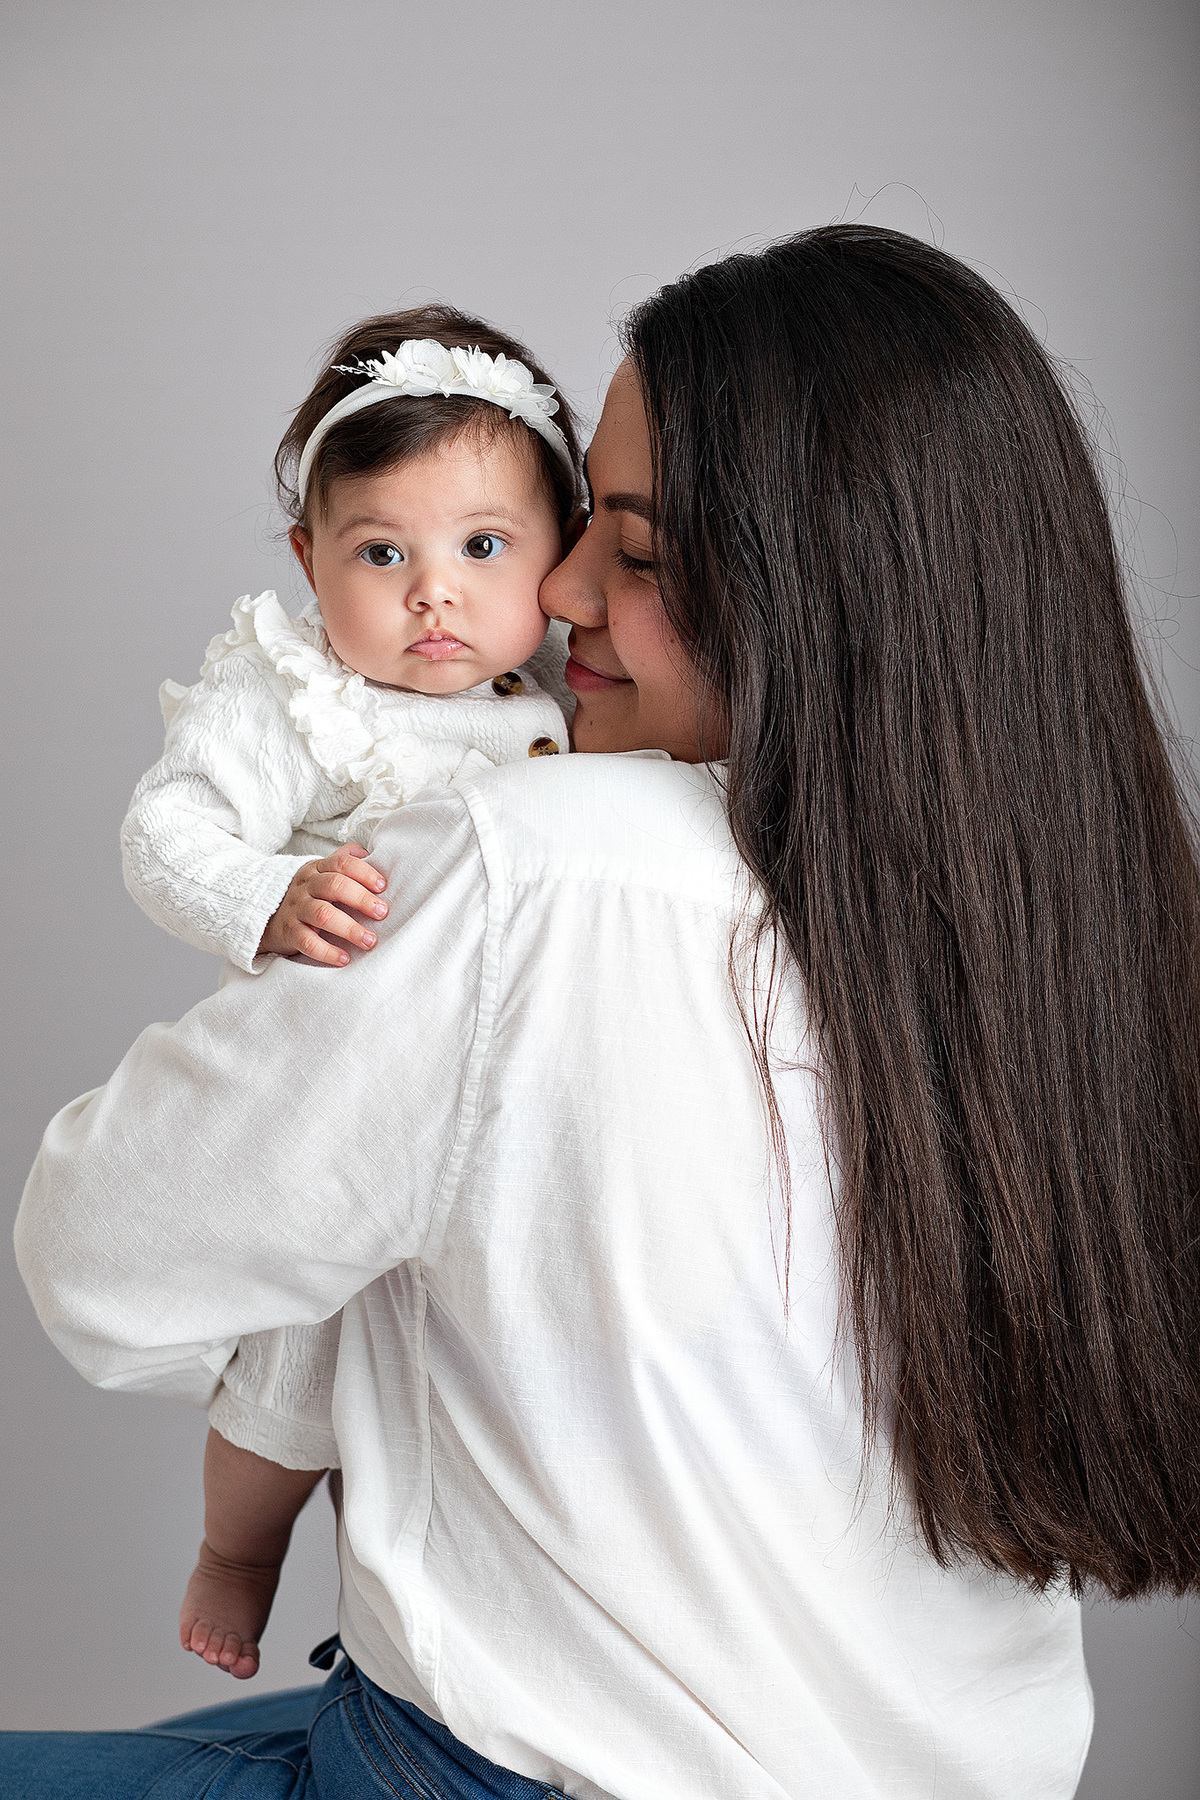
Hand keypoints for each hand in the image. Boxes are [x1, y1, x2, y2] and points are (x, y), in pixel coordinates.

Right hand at [258, 843, 387, 965]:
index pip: (342, 863)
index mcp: (317, 869)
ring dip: (350, 928)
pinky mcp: (289, 932)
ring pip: (323, 914)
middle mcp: (306, 886)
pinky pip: (308, 942)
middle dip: (362, 899)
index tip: (383, 886)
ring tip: (370, 941)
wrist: (265, 915)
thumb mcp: (319, 873)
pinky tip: (344, 958)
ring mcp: (296, 909)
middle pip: (335, 885)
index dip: (365, 872)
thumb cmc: (304, 896)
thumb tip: (369, 852)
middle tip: (382, 913)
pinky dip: (328, 951)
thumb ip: (342, 860)